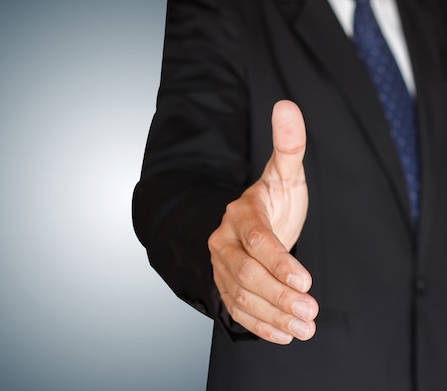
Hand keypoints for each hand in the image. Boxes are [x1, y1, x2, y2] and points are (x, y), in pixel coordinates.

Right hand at [208, 100, 317, 343]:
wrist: (248, 222)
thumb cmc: (271, 199)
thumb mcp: (284, 174)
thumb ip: (288, 145)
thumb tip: (287, 105)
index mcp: (241, 215)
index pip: (255, 240)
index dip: (277, 261)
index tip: (305, 279)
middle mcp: (225, 242)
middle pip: (245, 272)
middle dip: (278, 294)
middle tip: (311, 312)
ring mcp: (221, 266)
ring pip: (240, 294)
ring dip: (272, 314)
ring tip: (304, 328)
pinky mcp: (225, 285)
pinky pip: (236, 308)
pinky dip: (258, 325)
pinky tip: (283, 335)